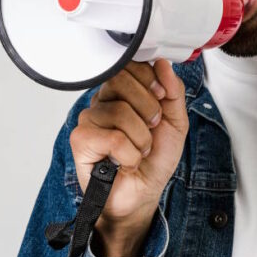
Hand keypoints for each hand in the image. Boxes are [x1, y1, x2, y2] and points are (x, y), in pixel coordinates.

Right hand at [69, 59, 187, 256]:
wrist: (143, 193)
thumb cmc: (155, 158)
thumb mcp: (175, 121)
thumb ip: (173, 91)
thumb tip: (162, 63)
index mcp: (123, 92)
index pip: (130, 64)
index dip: (150, 79)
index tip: (161, 97)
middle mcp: (102, 101)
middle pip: (121, 81)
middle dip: (148, 109)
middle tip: (152, 129)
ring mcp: (88, 119)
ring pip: (120, 112)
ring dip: (141, 139)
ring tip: (139, 151)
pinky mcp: (80, 141)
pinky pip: (112, 137)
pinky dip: (129, 155)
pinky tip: (125, 162)